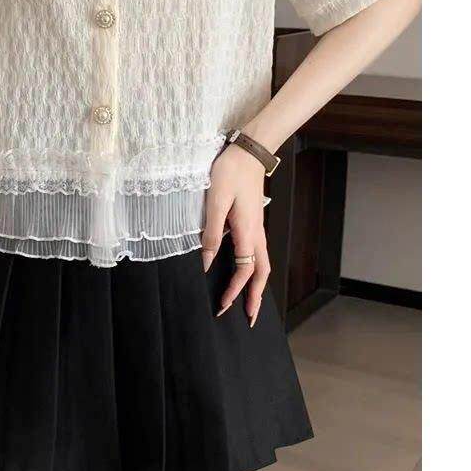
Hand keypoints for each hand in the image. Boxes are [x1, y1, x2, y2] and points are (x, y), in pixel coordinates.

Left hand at [202, 142, 270, 325]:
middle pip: (261, 273)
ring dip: (258, 286)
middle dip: (255, 297)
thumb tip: (207, 262)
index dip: (234, 291)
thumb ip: (212, 233)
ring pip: (263, 264)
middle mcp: (257, 234)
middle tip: (249, 318)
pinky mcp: (254, 221)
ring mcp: (258, 228)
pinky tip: (246, 272)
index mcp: (247, 232)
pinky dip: (256, 270)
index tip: (222, 306)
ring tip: (251, 302)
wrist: (248, 152)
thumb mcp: (215, 202)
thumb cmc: (229, 173)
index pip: (245, 271)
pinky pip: (258, 253)